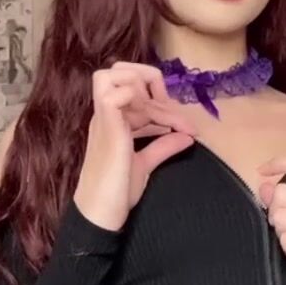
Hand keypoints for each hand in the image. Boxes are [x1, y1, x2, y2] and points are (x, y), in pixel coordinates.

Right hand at [74, 62, 193, 231]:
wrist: (99, 214)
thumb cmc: (116, 191)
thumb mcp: (145, 164)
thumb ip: (162, 147)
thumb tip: (186, 137)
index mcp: (112, 120)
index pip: (132, 86)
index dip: (160, 96)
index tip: (181, 123)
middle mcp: (106, 114)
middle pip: (121, 70)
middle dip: (154, 84)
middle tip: (178, 119)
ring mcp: (105, 118)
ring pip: (117, 75)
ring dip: (149, 92)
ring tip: (170, 121)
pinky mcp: (108, 128)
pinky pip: (119, 95)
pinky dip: (145, 103)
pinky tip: (163, 126)